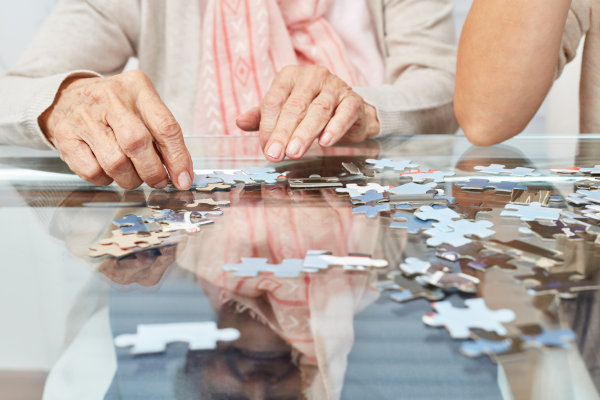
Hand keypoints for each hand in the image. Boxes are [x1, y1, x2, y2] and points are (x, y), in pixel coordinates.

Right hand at [39, 70, 193, 189]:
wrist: (67, 97)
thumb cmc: (115, 109)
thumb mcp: (143, 109)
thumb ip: (164, 138)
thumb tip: (181, 175)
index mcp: (137, 88)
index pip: (165, 126)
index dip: (178, 158)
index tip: (183, 179)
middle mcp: (109, 98)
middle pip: (137, 143)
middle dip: (152, 171)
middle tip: (158, 181)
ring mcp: (84, 116)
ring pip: (115, 162)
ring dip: (130, 179)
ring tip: (133, 175)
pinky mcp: (64, 135)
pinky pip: (92, 172)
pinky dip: (106, 180)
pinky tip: (108, 170)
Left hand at [236, 65, 379, 161]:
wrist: (350, 113)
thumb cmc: (311, 110)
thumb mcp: (284, 112)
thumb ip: (262, 117)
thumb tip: (240, 122)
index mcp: (290, 76)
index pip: (275, 100)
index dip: (269, 126)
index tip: (266, 148)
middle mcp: (312, 77)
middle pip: (295, 106)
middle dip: (283, 133)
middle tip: (276, 154)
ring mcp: (335, 87)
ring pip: (318, 110)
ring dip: (305, 133)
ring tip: (295, 151)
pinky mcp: (353, 100)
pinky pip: (344, 113)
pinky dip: (335, 128)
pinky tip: (325, 141)